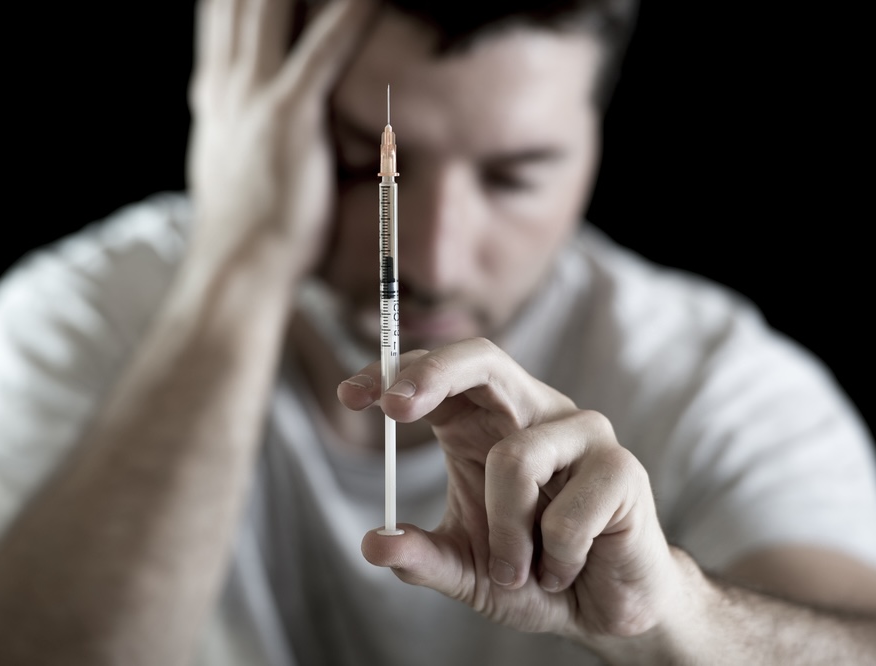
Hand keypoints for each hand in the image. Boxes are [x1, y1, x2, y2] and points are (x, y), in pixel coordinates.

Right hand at [186, 0, 375, 278]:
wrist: (233, 272)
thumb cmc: (241, 227)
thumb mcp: (223, 161)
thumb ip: (225, 118)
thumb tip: (217, 95)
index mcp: (215, 91)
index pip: (223, 10)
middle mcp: (228, 82)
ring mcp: (255, 98)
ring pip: (274, 7)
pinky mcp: (288, 121)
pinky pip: (322, 50)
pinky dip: (347, 11)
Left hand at [338, 338, 680, 639]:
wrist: (603, 611)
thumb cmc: (531, 575)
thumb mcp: (467, 570)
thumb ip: (422, 558)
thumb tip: (373, 544)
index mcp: (487, 424)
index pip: (438, 376)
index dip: (393, 374)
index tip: (350, 395)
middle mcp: (534, 414)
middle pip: (484, 358)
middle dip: (434, 374)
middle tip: (394, 407)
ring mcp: (583, 435)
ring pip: (515, 457)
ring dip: (505, 532)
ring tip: (517, 571)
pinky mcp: (622, 468)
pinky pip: (567, 512)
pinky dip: (555, 557)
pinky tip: (566, 569)